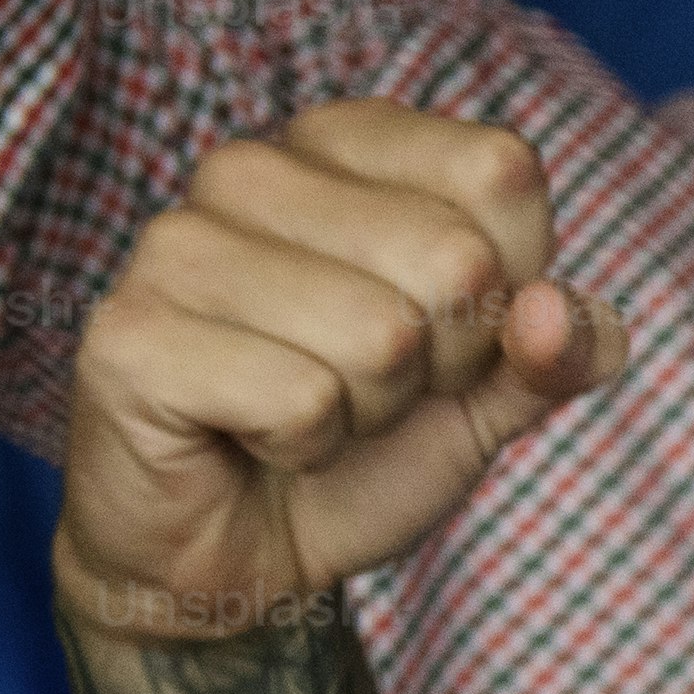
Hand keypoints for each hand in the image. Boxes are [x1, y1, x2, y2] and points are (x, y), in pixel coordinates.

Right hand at [57, 104, 630, 643]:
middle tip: (364, 386)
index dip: (508, 285)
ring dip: (368, 410)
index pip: (500, 171)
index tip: (440, 329)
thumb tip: (556, 312)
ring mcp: (177, 242)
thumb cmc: (368, 445)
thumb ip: (563, 347)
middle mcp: (251, 167)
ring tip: (303, 409)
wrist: (246, 549)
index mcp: (346, 143)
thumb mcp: (497, 392)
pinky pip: (302, 401)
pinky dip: (305, 447)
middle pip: (454, 258)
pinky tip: (251, 439)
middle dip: (438, 362)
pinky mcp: (130, 332)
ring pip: (382, 337)